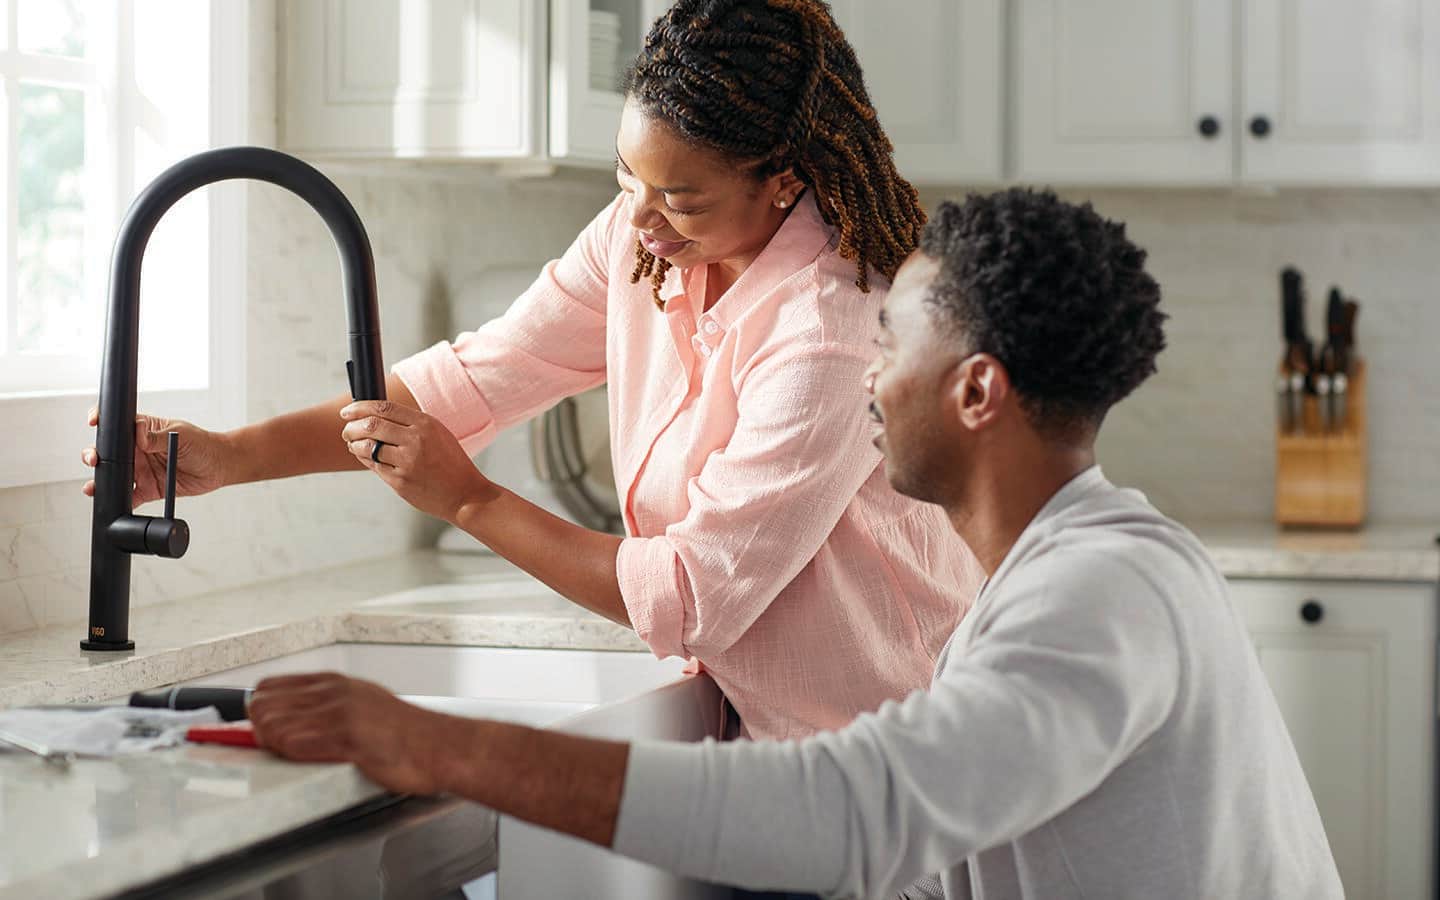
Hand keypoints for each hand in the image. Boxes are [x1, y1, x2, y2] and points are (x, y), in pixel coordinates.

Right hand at [81, 408, 230, 505]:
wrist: (219, 467)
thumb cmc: (202, 444)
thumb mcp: (180, 434)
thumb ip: (157, 436)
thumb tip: (138, 434)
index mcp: (142, 431)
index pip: (116, 424)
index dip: (101, 422)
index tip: (93, 423)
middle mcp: (137, 451)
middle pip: (107, 452)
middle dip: (94, 455)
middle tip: (94, 459)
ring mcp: (141, 471)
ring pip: (113, 476)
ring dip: (100, 481)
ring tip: (93, 486)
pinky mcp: (148, 489)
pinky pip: (130, 497)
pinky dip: (120, 501)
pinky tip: (114, 503)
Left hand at [248, 673, 453, 795]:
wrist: (440, 746)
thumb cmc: (406, 734)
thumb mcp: (362, 705)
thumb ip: (326, 708)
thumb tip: (290, 720)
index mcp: (335, 683)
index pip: (269, 686)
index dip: (258, 711)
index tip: (261, 728)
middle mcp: (334, 692)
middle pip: (263, 705)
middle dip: (259, 731)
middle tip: (275, 747)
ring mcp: (341, 713)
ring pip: (274, 726)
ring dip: (274, 746)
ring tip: (291, 754)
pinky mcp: (348, 737)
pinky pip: (296, 744)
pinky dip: (291, 755)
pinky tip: (304, 758)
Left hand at [340, 401, 496, 523]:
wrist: (465, 494)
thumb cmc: (451, 463)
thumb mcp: (438, 434)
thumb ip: (411, 424)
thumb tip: (376, 416)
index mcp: (426, 424)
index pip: (383, 408)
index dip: (360, 407)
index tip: (348, 411)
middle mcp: (415, 441)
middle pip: (371, 425)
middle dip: (351, 427)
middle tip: (346, 429)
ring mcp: (407, 462)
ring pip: (367, 447)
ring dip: (354, 444)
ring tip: (353, 443)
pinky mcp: (400, 482)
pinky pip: (374, 466)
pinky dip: (365, 459)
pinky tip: (365, 457)